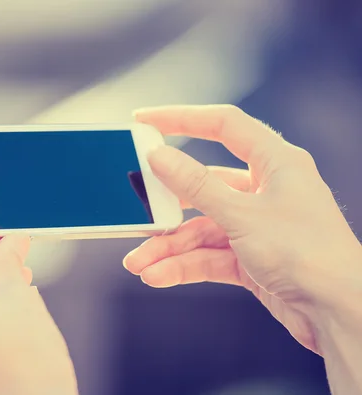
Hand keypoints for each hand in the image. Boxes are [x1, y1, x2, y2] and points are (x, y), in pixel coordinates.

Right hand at [123, 105, 361, 353]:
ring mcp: (257, 226)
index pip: (224, 125)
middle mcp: (266, 190)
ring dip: (169, 247)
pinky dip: (183, 265)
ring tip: (141, 262)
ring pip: (200, 228)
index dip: (182, 118)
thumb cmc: (311, 255)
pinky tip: (160, 274)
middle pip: (203, 186)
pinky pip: (207, 255)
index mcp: (276, 163)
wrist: (339, 313)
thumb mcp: (242, 215)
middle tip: (137, 209)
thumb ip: (197, 185)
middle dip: (166, 205)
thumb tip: (161, 156)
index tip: (145, 120)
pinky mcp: (250, 258)